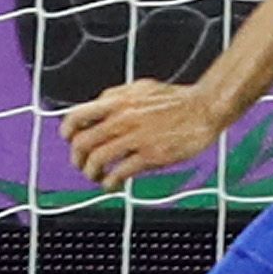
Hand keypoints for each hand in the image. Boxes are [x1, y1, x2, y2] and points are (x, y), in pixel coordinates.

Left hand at [62, 79, 228, 190]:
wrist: (205, 108)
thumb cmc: (177, 99)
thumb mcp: (140, 88)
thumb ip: (116, 96)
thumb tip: (98, 104)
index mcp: (117, 101)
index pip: (76, 116)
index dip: (67, 132)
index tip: (70, 142)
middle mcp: (121, 119)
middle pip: (82, 143)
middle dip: (77, 159)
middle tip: (82, 165)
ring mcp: (135, 138)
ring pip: (96, 160)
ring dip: (91, 173)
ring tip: (98, 177)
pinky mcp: (149, 156)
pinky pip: (119, 173)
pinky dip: (110, 183)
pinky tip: (113, 186)